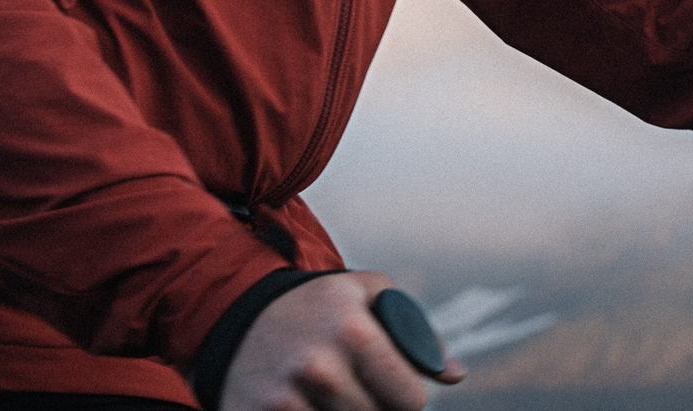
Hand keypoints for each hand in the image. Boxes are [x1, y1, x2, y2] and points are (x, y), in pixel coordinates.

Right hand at [221, 270, 462, 410]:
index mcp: (353, 331)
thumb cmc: (317, 306)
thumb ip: (416, 332)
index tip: (394, 390)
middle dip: (375, 408)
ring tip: (333, 394)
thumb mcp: (368, 294)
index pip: (411, 401)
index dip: (407, 398)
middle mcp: (318, 367)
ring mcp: (284, 400)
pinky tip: (311, 404)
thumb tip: (455, 375)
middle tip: (356, 388)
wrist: (238, 316)